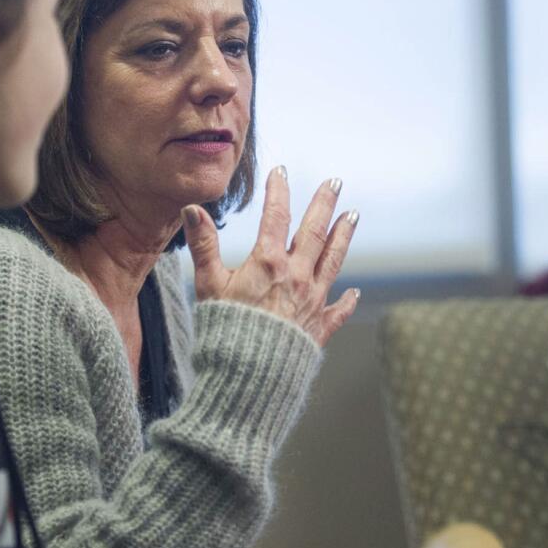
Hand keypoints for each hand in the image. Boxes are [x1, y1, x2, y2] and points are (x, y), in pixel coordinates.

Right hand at [182, 168, 359, 346]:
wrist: (249, 377)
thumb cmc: (225, 332)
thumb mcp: (208, 285)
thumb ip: (204, 245)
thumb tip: (192, 210)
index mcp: (269, 263)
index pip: (276, 216)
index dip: (278, 190)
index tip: (281, 171)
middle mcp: (297, 277)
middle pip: (315, 231)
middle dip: (324, 204)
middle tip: (335, 182)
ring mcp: (313, 302)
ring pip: (334, 261)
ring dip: (344, 236)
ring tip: (353, 216)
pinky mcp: (319, 328)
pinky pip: (339, 310)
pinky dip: (348, 301)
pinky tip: (354, 292)